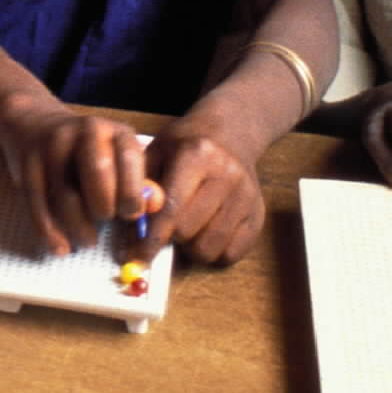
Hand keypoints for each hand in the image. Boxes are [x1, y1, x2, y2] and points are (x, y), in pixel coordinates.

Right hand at [0, 94, 157, 256]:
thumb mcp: (117, 159)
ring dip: (77, 226)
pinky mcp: (27, 163)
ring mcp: (52, 145)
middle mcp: (84, 131)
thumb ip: (139, 183)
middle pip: (97, 171)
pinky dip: (49, 231)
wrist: (35, 124)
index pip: (130, 159)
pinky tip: (60, 248)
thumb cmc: (87, 154)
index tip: (131, 216)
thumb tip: (154, 206)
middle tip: (105, 222)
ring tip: (87, 241)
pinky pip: (37, 203)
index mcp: (115, 132)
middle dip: (104, 205)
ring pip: (65, 193)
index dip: (132, 192)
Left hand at [145, 123, 267, 264]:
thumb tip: (133, 228)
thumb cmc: (185, 146)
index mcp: (198, 155)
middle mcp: (228, 176)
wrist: (230, 135)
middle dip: (171, 236)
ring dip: (191, 247)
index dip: (151, 238)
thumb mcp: (156, 151)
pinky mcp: (258, 216)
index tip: (137, 257)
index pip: (172, 209)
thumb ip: (141, 186)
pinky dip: (214, 252)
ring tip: (188, 227)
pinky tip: (207, 231)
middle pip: (188, 232)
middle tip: (168, 225)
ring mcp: (247, 197)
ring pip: (210, 248)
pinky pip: (231, 254)